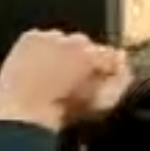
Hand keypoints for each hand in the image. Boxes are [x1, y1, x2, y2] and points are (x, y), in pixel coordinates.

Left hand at [0, 30, 129, 131]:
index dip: (109, 66)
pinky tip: (39, 66)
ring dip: (63, 52)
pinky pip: (41, 37)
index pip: (111, 54)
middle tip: (74, 77)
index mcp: (94, 56)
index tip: (104, 76)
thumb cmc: (62, 113)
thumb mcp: (99, 102)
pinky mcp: (30, 37)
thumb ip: (117, 82)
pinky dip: (43, 48)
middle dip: (83, 57)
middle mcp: (73, 41)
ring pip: (64, 39)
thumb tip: (124, 67)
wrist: (25, 113)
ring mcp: (50, 37)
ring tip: (55, 73)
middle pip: (86, 44)